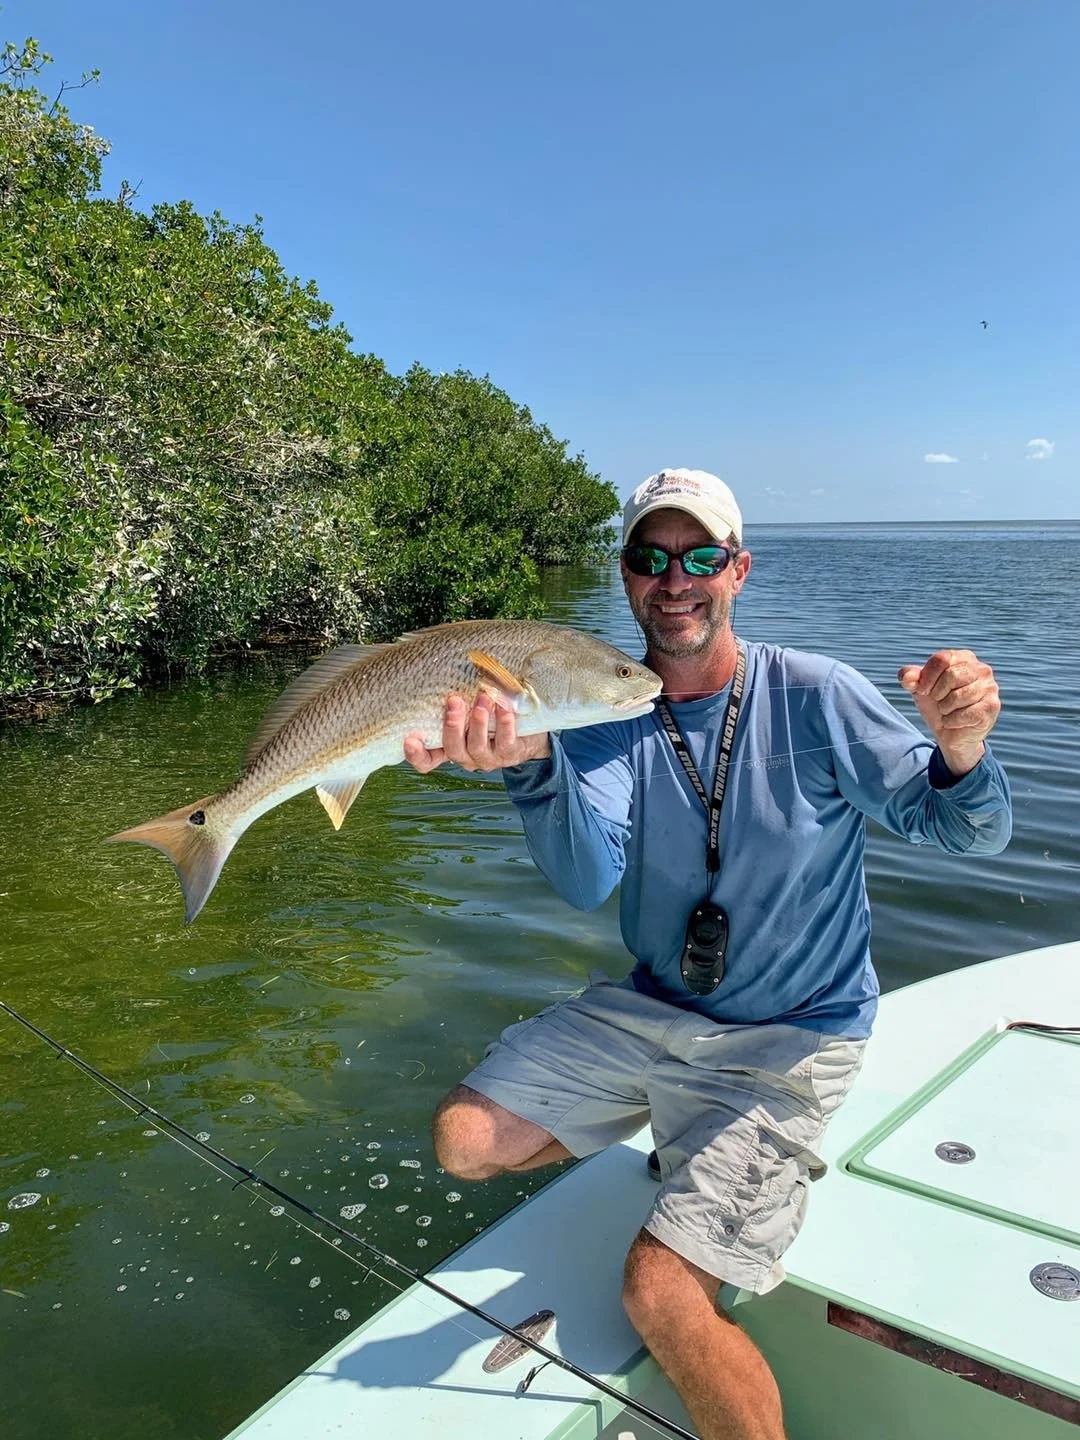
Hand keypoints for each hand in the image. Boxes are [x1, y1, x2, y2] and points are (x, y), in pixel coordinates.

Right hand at [403, 693, 551, 773]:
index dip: (416, 754)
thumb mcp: (470, 704)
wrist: (530, 727)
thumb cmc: (491, 711)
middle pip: (452, 749)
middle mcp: (467, 756)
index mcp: (451, 745)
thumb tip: (441, 665)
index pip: (427, 760)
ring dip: (478, 722)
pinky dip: (503, 723)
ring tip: (483, 698)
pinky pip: (504, 742)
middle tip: (454, 701)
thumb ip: (456, 696)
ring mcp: (488, 758)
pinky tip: (504, 706)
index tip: (409, 738)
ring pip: (476, 747)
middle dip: (452, 726)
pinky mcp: (509, 754)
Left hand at [897, 649, 1000, 776]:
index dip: (926, 677)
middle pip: (951, 675)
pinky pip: (966, 713)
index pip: (941, 659)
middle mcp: (981, 669)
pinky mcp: (992, 706)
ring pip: (958, 696)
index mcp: (964, 658)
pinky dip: (953, 721)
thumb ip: (909, 677)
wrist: (950, 733)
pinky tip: (954, 722)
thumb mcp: (919, 688)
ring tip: (947, 711)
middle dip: (937, 694)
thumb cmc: (937, 704)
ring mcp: (990, 687)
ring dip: (945, 709)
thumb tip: (907, 678)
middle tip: (938, 702)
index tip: (922, 690)